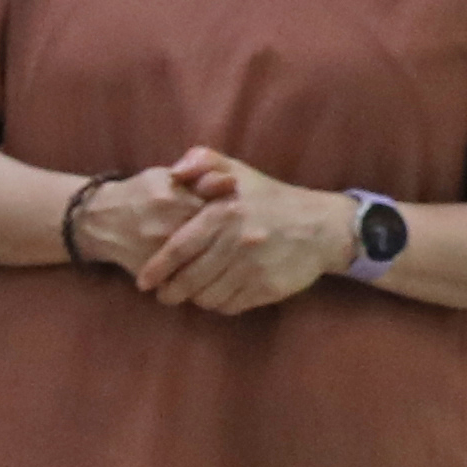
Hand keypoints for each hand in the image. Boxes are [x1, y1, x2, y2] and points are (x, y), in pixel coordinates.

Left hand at [126, 148, 351, 314]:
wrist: (323, 227)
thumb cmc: (271, 199)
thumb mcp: (238, 171)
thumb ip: (203, 161)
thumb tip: (175, 172)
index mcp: (224, 214)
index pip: (178, 248)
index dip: (156, 268)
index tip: (143, 281)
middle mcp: (237, 242)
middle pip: (189, 279)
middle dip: (170, 291)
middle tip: (164, 294)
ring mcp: (253, 268)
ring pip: (208, 296)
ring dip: (195, 298)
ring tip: (191, 293)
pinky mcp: (267, 288)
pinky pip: (231, 305)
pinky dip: (220, 303)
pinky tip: (218, 294)